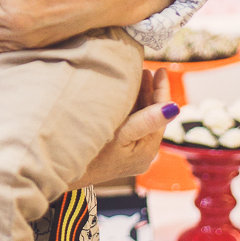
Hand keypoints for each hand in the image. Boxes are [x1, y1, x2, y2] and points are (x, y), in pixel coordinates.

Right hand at [70, 69, 177, 186]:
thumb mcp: (120, 134)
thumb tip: (175, 108)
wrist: (64, 170)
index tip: (162, 70)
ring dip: (141, 98)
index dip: (161, 91)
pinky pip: (131, 123)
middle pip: (152, 117)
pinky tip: (126, 94)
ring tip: (140, 76)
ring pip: (141, 119)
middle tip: (149, 70)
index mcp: (147, 150)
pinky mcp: (118, 150)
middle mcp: (142, 152)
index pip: (161, 116)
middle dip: (151, 92)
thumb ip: (147, 120)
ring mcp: (130, 152)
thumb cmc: (91, 155)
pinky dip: (131, 107)